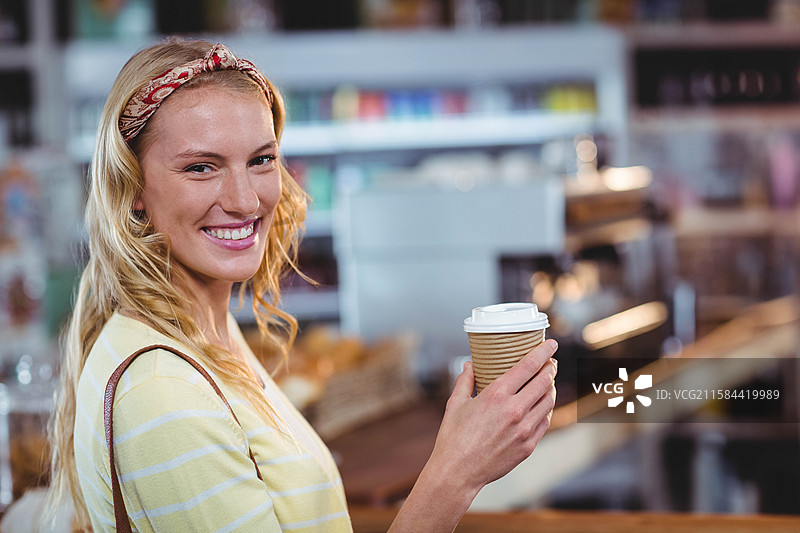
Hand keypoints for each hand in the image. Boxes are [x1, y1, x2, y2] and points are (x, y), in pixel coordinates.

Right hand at [430, 339, 557, 496]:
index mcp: (496, 395)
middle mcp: (514, 410)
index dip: (543, 352)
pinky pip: (545, 421)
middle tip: (550, 362)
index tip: (551, 344)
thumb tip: (470, 365)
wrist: (458, 472)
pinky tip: (542, 404)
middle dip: (550, 367)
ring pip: (548, 401)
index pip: (528, 366)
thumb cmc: (454, 437)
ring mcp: (524, 429)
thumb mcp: (455, 404)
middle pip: (544, 381)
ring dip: (551, 387)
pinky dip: (546, 409)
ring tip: (548, 381)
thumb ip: (465, 381)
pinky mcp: (528, 445)